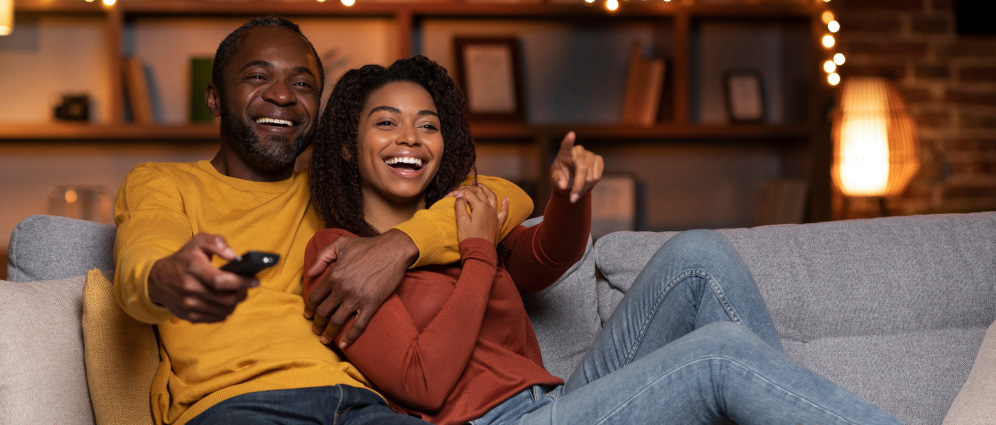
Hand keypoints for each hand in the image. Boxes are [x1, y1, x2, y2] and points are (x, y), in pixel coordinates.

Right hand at [147, 233, 256, 322]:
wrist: (158, 280)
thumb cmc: (184, 259)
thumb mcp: (198, 242)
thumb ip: (217, 243)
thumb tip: (234, 256)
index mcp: (193, 268)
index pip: (221, 281)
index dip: (241, 282)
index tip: (255, 281)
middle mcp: (189, 288)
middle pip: (225, 299)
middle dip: (241, 294)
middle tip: (246, 287)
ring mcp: (188, 305)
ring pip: (223, 311)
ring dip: (234, 303)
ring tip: (235, 293)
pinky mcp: (189, 316)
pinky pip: (216, 318)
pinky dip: (225, 311)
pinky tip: (223, 301)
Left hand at [304, 229, 416, 347]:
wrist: (393, 250)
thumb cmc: (367, 246)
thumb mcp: (340, 244)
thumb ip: (322, 256)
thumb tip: (310, 273)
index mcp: (334, 275)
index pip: (315, 297)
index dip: (309, 308)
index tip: (307, 315)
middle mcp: (342, 288)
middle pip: (323, 312)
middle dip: (317, 323)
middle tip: (315, 329)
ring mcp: (357, 298)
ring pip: (337, 321)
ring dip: (328, 333)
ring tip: (325, 339)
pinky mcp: (371, 304)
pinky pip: (358, 325)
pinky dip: (350, 337)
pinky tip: (344, 344)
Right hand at [453, 184, 507, 244]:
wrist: (480, 253)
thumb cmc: (469, 238)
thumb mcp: (461, 221)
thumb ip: (460, 205)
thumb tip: (460, 194)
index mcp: (480, 206)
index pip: (467, 193)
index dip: (457, 193)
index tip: (447, 197)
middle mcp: (489, 208)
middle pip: (479, 192)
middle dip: (469, 188)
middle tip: (460, 189)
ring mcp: (495, 215)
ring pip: (492, 197)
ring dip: (486, 189)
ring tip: (480, 185)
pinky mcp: (498, 223)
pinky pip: (504, 211)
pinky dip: (505, 204)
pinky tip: (506, 198)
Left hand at [550, 131, 603, 202]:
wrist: (572, 175)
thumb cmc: (562, 174)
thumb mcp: (556, 179)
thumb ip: (558, 181)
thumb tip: (562, 185)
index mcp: (565, 153)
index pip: (566, 146)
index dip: (569, 141)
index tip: (571, 134)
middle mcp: (578, 151)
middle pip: (581, 168)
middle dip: (578, 186)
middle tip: (572, 199)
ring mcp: (589, 154)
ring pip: (590, 175)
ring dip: (584, 187)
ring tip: (577, 189)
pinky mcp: (598, 159)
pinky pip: (598, 175)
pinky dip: (592, 184)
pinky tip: (586, 184)